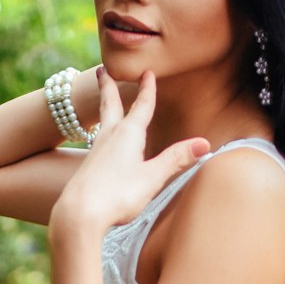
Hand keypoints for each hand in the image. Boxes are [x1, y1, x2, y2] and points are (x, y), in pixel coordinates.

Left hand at [53, 70, 210, 232]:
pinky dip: (101, 131)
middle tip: (102, 69)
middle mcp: (109, 137)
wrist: (79, 214)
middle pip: (110, 105)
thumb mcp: (153, 177)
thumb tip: (205, 143)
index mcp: (128, 134)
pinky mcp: (88, 167)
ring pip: (102, 122)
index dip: (146, 89)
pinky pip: (97, 141)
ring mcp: (96, 152)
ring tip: (105, 101)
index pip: (141, 106)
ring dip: (105, 107)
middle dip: (109, 87)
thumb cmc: (117, 195)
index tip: (147, 72)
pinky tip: (101, 143)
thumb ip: (176, 159)